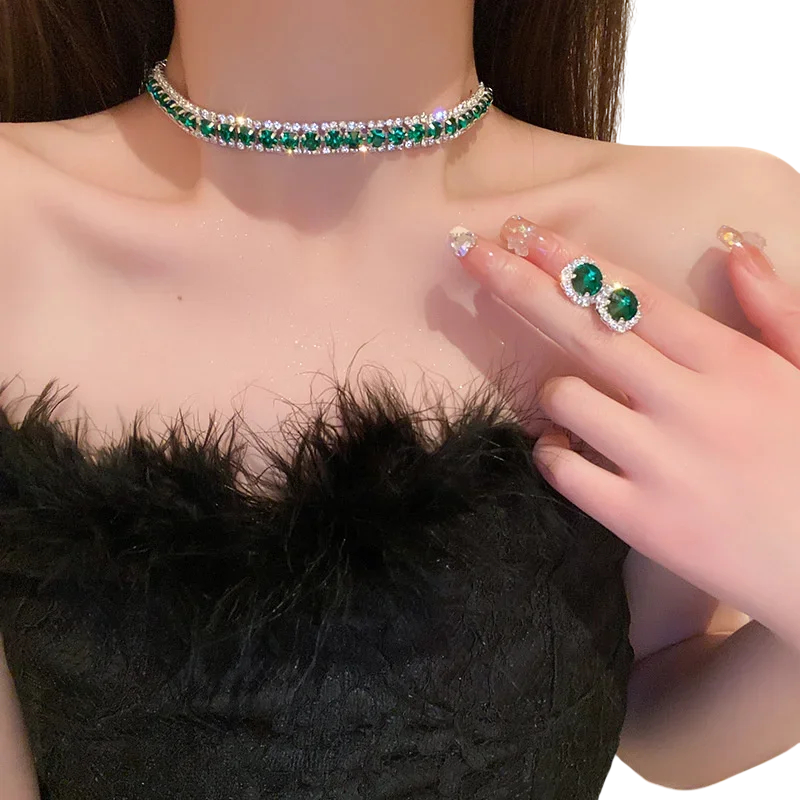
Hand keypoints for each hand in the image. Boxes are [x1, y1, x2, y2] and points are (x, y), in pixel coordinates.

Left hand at [449, 217, 799, 649]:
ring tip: (579, 406)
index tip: (526, 234)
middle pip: (584, 331)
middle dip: (519, 284)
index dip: (574, 262)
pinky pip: (563, 473)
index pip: (635, 298)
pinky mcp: (641, 522)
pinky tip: (569, 453)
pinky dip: (553, 456)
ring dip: (557, 394)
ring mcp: (662, 465)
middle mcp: (689, 405)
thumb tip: (737, 247)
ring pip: (564, 399)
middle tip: (473, 253)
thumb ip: (777, 309)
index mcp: (732, 363)